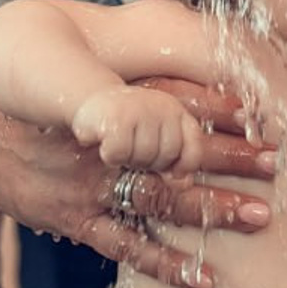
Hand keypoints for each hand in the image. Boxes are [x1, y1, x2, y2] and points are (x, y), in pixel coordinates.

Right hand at [0, 77, 273, 287]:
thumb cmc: (37, 104)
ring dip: (213, 208)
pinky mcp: (78, 221)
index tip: (263, 111)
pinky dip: (168, 264)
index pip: (174, 99)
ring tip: (260, 215)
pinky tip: (208, 278)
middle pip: (179, 148)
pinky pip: (128, 247)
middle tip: (277, 162)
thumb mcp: (78, 75)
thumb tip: (186, 53)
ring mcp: (91, 186)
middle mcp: (105, 144)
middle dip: (231, 156)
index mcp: (107, 102)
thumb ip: (132, 76)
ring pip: (162, 198)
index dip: (220, 107)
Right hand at [71, 82, 205, 174]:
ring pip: (144, 154)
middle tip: (136, 154)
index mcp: (176, 112)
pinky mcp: (116, 117)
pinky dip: (111, 156)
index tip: (172, 173)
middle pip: (168, 153)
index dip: (185, 165)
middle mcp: (162, 107)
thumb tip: (183, 183)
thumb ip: (172, 160)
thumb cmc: (126, 127)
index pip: (194, 147)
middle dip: (151, 162)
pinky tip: (106, 145)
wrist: (92, 104)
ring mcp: (140, 109)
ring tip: (122, 147)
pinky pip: (120, 152)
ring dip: (129, 159)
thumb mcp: (154, 138)